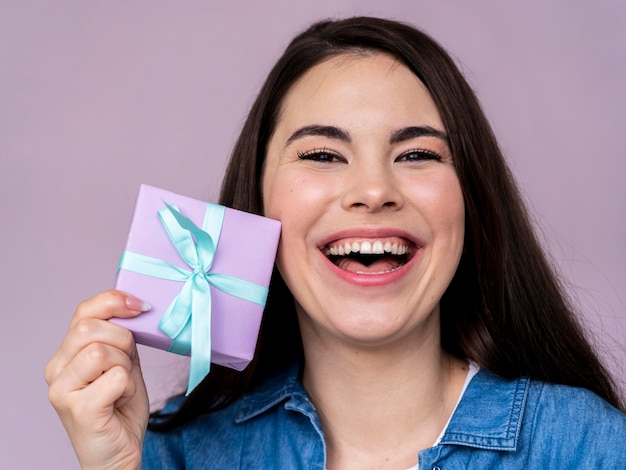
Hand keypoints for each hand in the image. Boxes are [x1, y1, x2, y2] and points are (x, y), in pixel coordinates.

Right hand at [44, 290, 150, 468]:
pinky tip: (120, 401)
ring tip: (121, 387)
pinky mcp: (78, 409)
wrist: (118, 452)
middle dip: (123, 340)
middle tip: (128, 365)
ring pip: (101, 351)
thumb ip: (122, 336)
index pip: (84, 311)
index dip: (113, 301)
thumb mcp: (124, 362)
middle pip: (90, 328)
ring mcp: (62, 390)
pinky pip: (115, 377)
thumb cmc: (121, 407)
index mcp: (66, 354)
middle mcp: (56, 369)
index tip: (141, 306)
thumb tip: (135, 304)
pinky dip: (128, 386)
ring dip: (125, 367)